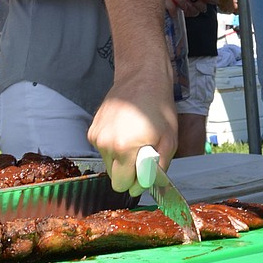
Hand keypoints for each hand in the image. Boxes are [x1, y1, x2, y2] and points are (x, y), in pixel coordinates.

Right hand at [87, 68, 177, 195]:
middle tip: (142, 155)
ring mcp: (97, 137)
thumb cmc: (158, 106)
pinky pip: (103, 150)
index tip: (146, 170)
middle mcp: (106, 144)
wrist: (141, 78)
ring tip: (134, 138)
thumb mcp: (169, 139)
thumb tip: (148, 184)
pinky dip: (113, 147)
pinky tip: (125, 131)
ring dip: (121, 159)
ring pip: (108, 164)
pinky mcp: (92, 130)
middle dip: (128, 173)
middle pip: (114, 178)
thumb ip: (158, 167)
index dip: (137, 181)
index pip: (123, 185)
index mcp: (124, 148)